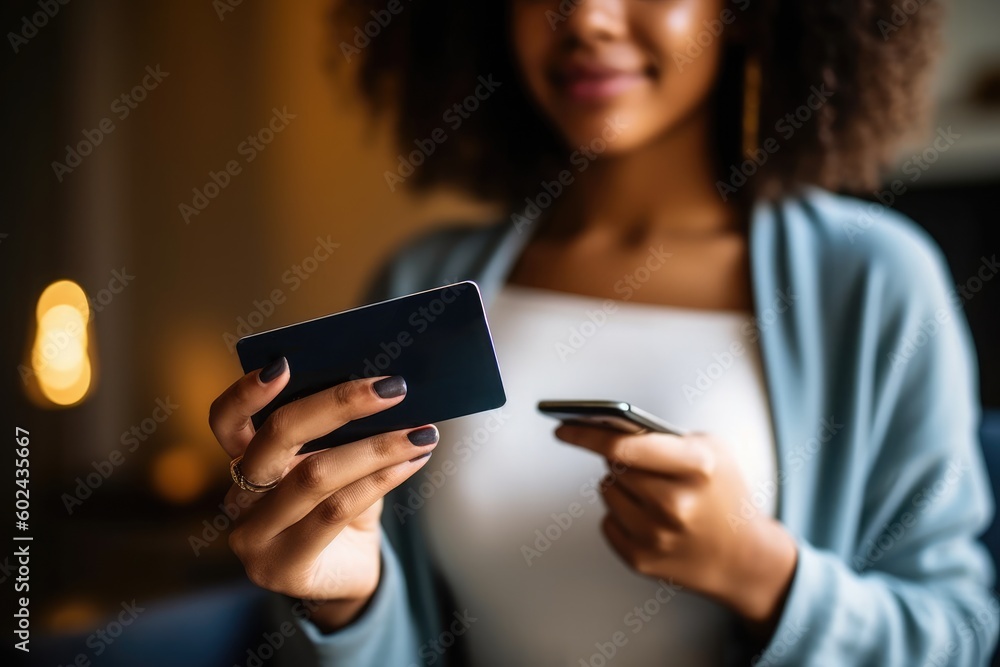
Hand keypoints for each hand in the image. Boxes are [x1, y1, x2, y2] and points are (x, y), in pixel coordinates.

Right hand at [208, 360, 437, 631]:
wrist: (349, 574)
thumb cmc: (342, 505)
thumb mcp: (335, 463)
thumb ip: (340, 432)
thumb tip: (385, 385)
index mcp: (243, 461)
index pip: (226, 421)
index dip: (246, 393)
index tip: (284, 363)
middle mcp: (239, 497)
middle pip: (275, 439)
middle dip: (338, 405)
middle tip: (393, 387)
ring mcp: (255, 537)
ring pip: (314, 475)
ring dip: (378, 447)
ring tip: (421, 432)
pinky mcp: (283, 568)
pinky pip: (336, 511)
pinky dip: (381, 480)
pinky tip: (413, 461)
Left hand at [555, 424, 796, 634]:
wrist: (743, 557)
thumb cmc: (722, 494)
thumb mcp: (710, 451)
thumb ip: (664, 435)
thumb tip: (607, 426)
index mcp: (697, 467)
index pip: (625, 446)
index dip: (587, 434)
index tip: (563, 427)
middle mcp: (676, 504)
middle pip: (614, 467)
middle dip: (619, 458)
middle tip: (639, 463)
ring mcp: (658, 536)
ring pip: (606, 491)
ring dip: (620, 486)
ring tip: (651, 493)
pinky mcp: (643, 560)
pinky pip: (607, 522)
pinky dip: (621, 515)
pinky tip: (648, 518)